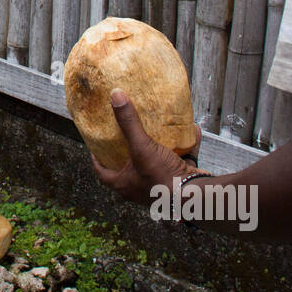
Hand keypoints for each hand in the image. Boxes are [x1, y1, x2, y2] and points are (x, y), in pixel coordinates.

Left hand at [91, 89, 199, 204]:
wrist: (195, 196)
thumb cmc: (162, 177)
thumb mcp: (141, 147)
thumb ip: (128, 123)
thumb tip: (115, 95)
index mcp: (124, 184)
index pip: (102, 172)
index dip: (96, 158)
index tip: (96, 144)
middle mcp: (140, 187)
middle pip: (129, 165)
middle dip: (129, 148)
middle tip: (127, 131)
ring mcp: (160, 183)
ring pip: (156, 161)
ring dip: (159, 144)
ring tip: (156, 127)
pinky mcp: (179, 179)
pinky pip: (181, 158)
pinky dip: (186, 145)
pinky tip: (190, 129)